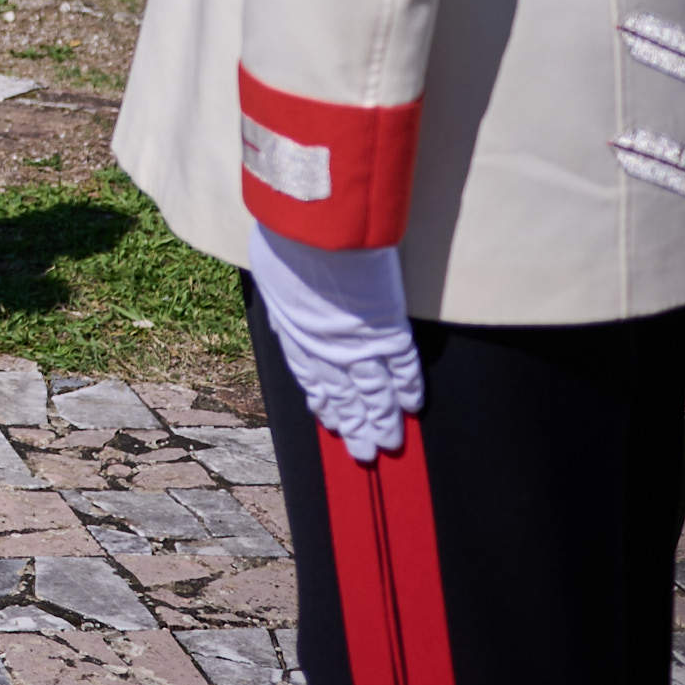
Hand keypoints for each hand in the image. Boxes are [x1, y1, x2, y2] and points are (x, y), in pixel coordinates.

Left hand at [248, 222, 423, 462]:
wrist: (313, 232)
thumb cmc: (286, 239)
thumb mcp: (271, 268)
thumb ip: (282, 289)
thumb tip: (283, 292)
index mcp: (295, 332)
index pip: (311, 378)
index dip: (324, 403)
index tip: (331, 422)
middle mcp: (325, 347)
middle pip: (343, 395)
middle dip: (355, 425)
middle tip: (365, 452)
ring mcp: (357, 342)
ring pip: (373, 392)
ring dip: (383, 419)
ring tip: (389, 442)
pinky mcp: (387, 330)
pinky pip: (402, 366)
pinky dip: (409, 387)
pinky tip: (414, 406)